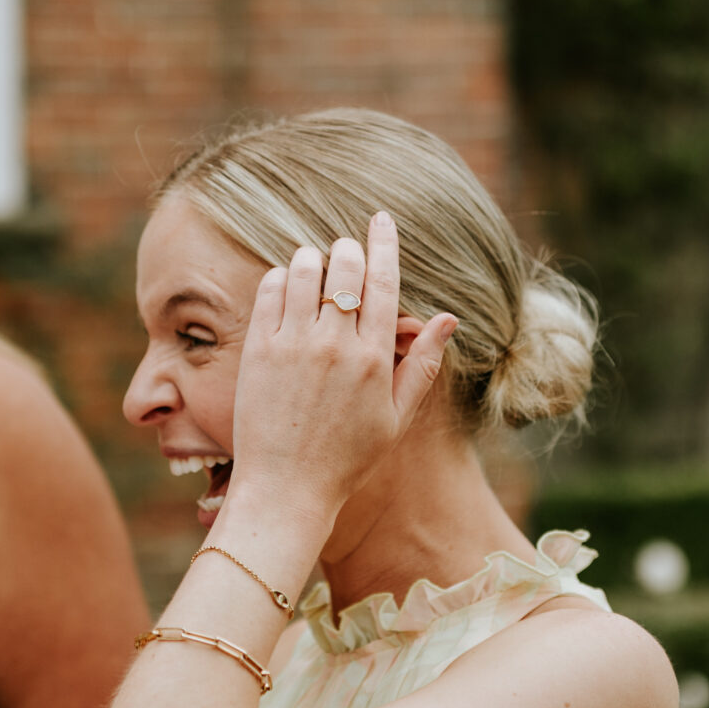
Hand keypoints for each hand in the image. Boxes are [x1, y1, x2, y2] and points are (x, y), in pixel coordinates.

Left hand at [226, 211, 456, 522]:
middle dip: (347, 249)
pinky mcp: (259, 350)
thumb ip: (420, 363)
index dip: (384, 242)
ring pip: (303, 269)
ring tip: (313, 273)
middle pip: (344, 265)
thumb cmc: (346, 458)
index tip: (382, 218)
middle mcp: (334, 344)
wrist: (287, 489)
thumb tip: (449, 319)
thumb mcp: (396, 417)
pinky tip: (286, 290)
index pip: (384, 280)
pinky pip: (269, 289)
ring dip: (311, 260)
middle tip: (345, 253)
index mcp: (373, 358)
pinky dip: (279, 278)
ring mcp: (293, 345)